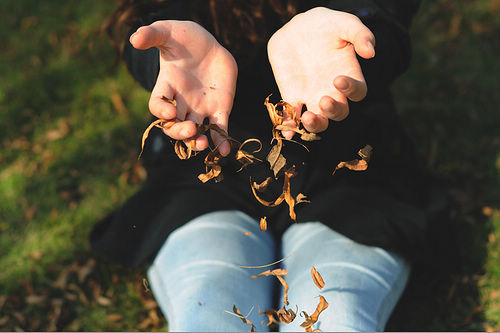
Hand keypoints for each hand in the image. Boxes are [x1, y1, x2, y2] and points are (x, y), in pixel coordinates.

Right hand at [130, 20, 236, 155]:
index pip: (157, 105)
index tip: (169, 111)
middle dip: (180, 131)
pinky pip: (219, 129)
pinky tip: (224, 151)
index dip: (161, 111)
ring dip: (197, 142)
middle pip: (174, 126)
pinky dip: (221, 141)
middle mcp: (181, 102)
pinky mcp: (219, 109)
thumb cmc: (185, 37)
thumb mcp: (168, 32)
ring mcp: (200, 108)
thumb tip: (134, 39)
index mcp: (167, 87)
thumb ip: (152, 35)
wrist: (209, 45)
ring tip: (202, 144)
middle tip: (190, 129)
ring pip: (195, 132)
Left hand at [267, 7, 374, 138]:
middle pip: (339, 113)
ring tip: (307, 117)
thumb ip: (360, 34)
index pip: (357, 92)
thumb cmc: (326, 25)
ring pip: (318, 121)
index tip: (338, 79)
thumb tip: (370, 51)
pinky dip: (289, 125)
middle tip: (324, 100)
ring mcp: (312, 96)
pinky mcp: (292, 96)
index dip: (351, 90)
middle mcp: (333, 91)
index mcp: (349, 75)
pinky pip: (292, 116)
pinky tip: (286, 130)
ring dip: (314, 124)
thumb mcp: (344, 23)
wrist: (297, 27)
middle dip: (333, 111)